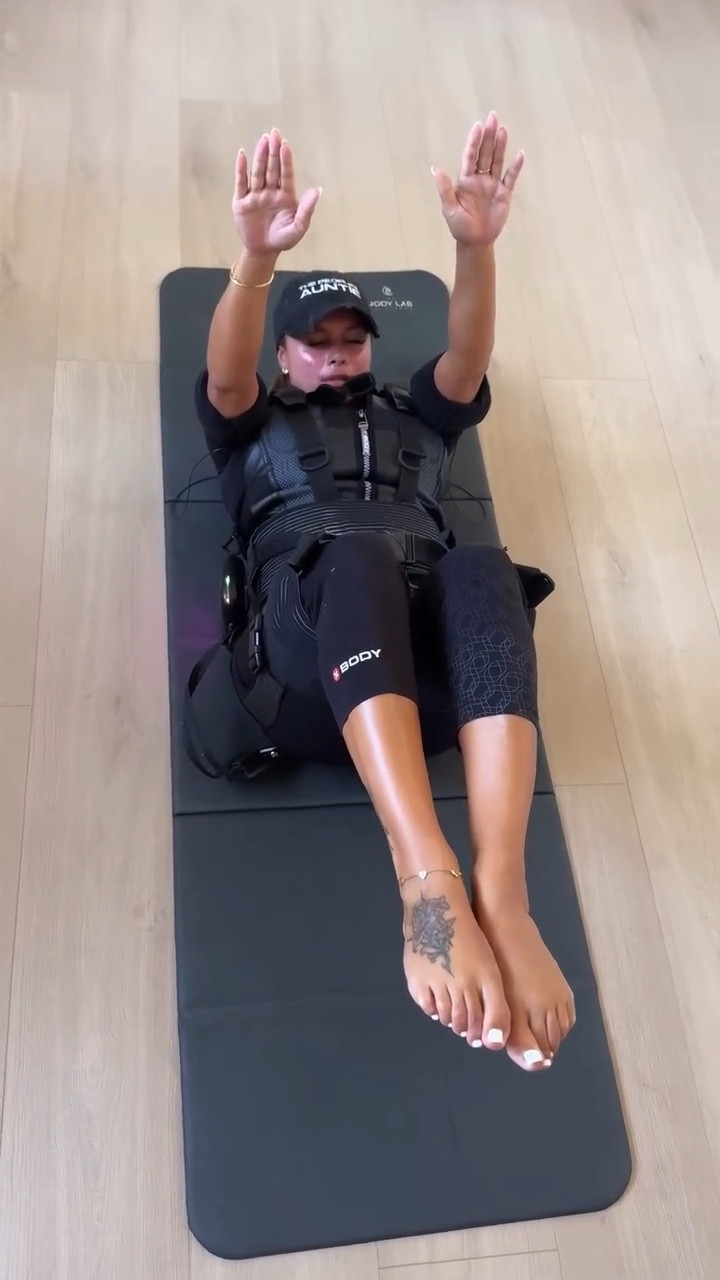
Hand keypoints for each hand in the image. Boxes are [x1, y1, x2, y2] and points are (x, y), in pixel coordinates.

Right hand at [232, 129, 321, 255]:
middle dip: (273, 152)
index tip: (286, 145)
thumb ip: (307, 210)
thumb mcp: (298, 228)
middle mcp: (270, 191)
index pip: (286, 174)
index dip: (286, 160)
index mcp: (285, 195)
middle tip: (274, 133)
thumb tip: (318, 190)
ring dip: (260, 157)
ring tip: (263, 140)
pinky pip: (241, 182)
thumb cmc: (283, 239)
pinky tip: (242, 154)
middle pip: (272, 169)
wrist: (263, 252)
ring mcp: (255, 195)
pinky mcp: (241, 201)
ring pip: (258, 172)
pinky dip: (241, 169)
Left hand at [432, 114, 523, 246]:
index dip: (473, 141)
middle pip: (485, 153)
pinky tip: (520, 154)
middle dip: (488, 136)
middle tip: (492, 117)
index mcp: (466, 179)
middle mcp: (480, 178)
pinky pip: (511, 177)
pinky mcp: (504, 193)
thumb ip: (444, 189)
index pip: (470, 156)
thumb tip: (435, 169)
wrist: (475, 242)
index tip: (477, 126)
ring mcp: (493, 184)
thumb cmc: (460, 226)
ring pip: (497, 161)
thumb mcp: (449, 209)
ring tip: (503, 129)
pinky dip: (516, 166)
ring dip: (500, 146)